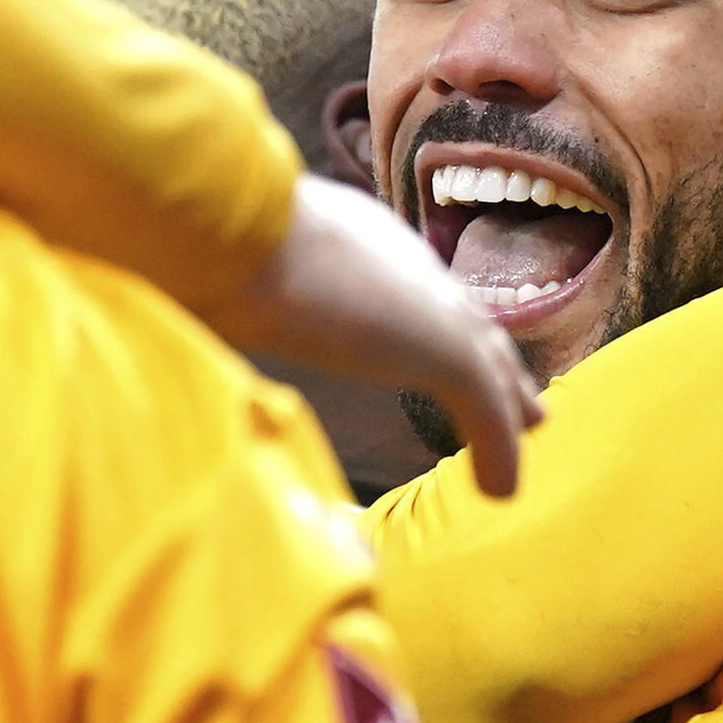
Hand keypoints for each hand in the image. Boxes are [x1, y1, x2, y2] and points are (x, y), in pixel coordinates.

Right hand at [215, 177, 543, 497]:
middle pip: (465, 319)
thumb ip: (234, 284)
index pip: (409, 288)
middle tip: (516, 384)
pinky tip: (500, 489)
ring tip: (530, 428)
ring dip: (508, 398)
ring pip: (488, 361)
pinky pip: (487, 411)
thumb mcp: (226, 263)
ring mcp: (429, 305)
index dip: (431, 316)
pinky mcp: (446, 348)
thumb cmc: (208, 244)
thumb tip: (191, 299)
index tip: (446, 334)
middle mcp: (402, 264)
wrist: (232, 233)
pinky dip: (497, 449)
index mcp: (358, 242)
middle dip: (491, 353)